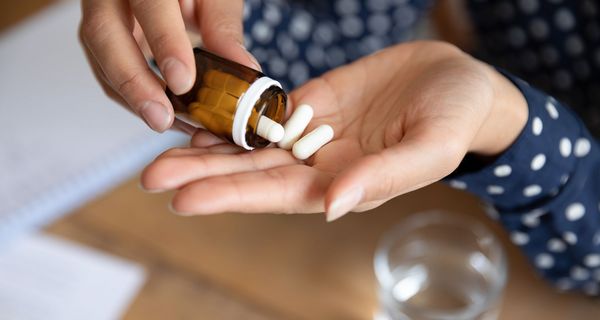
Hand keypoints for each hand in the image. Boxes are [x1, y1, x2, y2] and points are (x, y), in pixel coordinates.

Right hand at [79, 0, 258, 131]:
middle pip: (104, 35)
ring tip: (168, 123)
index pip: (150, 5)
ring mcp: (99, 17)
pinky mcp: (101, 43)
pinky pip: (108, 74)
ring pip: (101, 59)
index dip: (165, 43)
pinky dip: (136, 100)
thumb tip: (243, 68)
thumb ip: (223, 27)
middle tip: (162, 117)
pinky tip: (168, 116)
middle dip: (133, 82)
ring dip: (133, 98)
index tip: (183, 82)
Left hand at [141, 41, 527, 220]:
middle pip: (253, 174)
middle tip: (151, 177)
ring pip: (253, 145)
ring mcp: (314, 133)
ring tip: (161, 155)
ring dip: (208, 150)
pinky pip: (267, 112)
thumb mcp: (428, 149)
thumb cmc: (455, 120)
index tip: (184, 199)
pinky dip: (235, 117)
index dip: (232, 197)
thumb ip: (381, 178)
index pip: (278, 195)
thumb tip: (330, 207)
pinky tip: (203, 120)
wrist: (460, 83)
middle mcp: (321, 165)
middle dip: (204, 176)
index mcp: (344, 184)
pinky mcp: (314, 102)